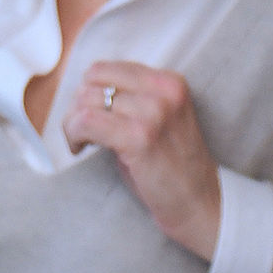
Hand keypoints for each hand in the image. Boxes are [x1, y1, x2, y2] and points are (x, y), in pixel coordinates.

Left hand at [61, 59, 222, 259]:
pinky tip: (80, 149)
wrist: (199, 203)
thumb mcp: (158, 118)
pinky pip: (85, 121)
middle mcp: (162, 91)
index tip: (89, 115)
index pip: (105, 69)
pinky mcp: (139, 137)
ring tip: (82, 143)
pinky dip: (73, 134)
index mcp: (168, 81)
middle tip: (82, 133)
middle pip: (92, 81)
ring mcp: (152, 112)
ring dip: (73, 123)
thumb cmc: (171, 166)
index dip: (87, 93)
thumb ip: (130, 98)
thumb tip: (82, 92)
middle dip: (77, 107)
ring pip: (85, 100)